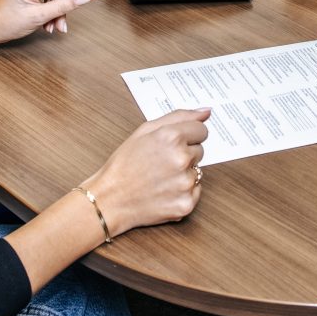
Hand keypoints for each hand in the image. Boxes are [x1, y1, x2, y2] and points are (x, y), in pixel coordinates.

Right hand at [82, 108, 210, 236]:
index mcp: (172, 136)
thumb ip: (179, 116)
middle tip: (161, 162)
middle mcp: (181, 158)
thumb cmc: (124, 163)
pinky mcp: (186, 204)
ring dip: (184, 173)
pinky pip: (196, 191)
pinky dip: (183, 192)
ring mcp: (185, 183)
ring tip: (160, 177)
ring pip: (198, 171)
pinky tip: (164, 191)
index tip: (174, 143)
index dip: (187, 136)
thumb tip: (206, 111)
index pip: (201, 130)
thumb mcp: (145, 130)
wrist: (110, 199)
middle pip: (200, 150)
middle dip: (184, 154)